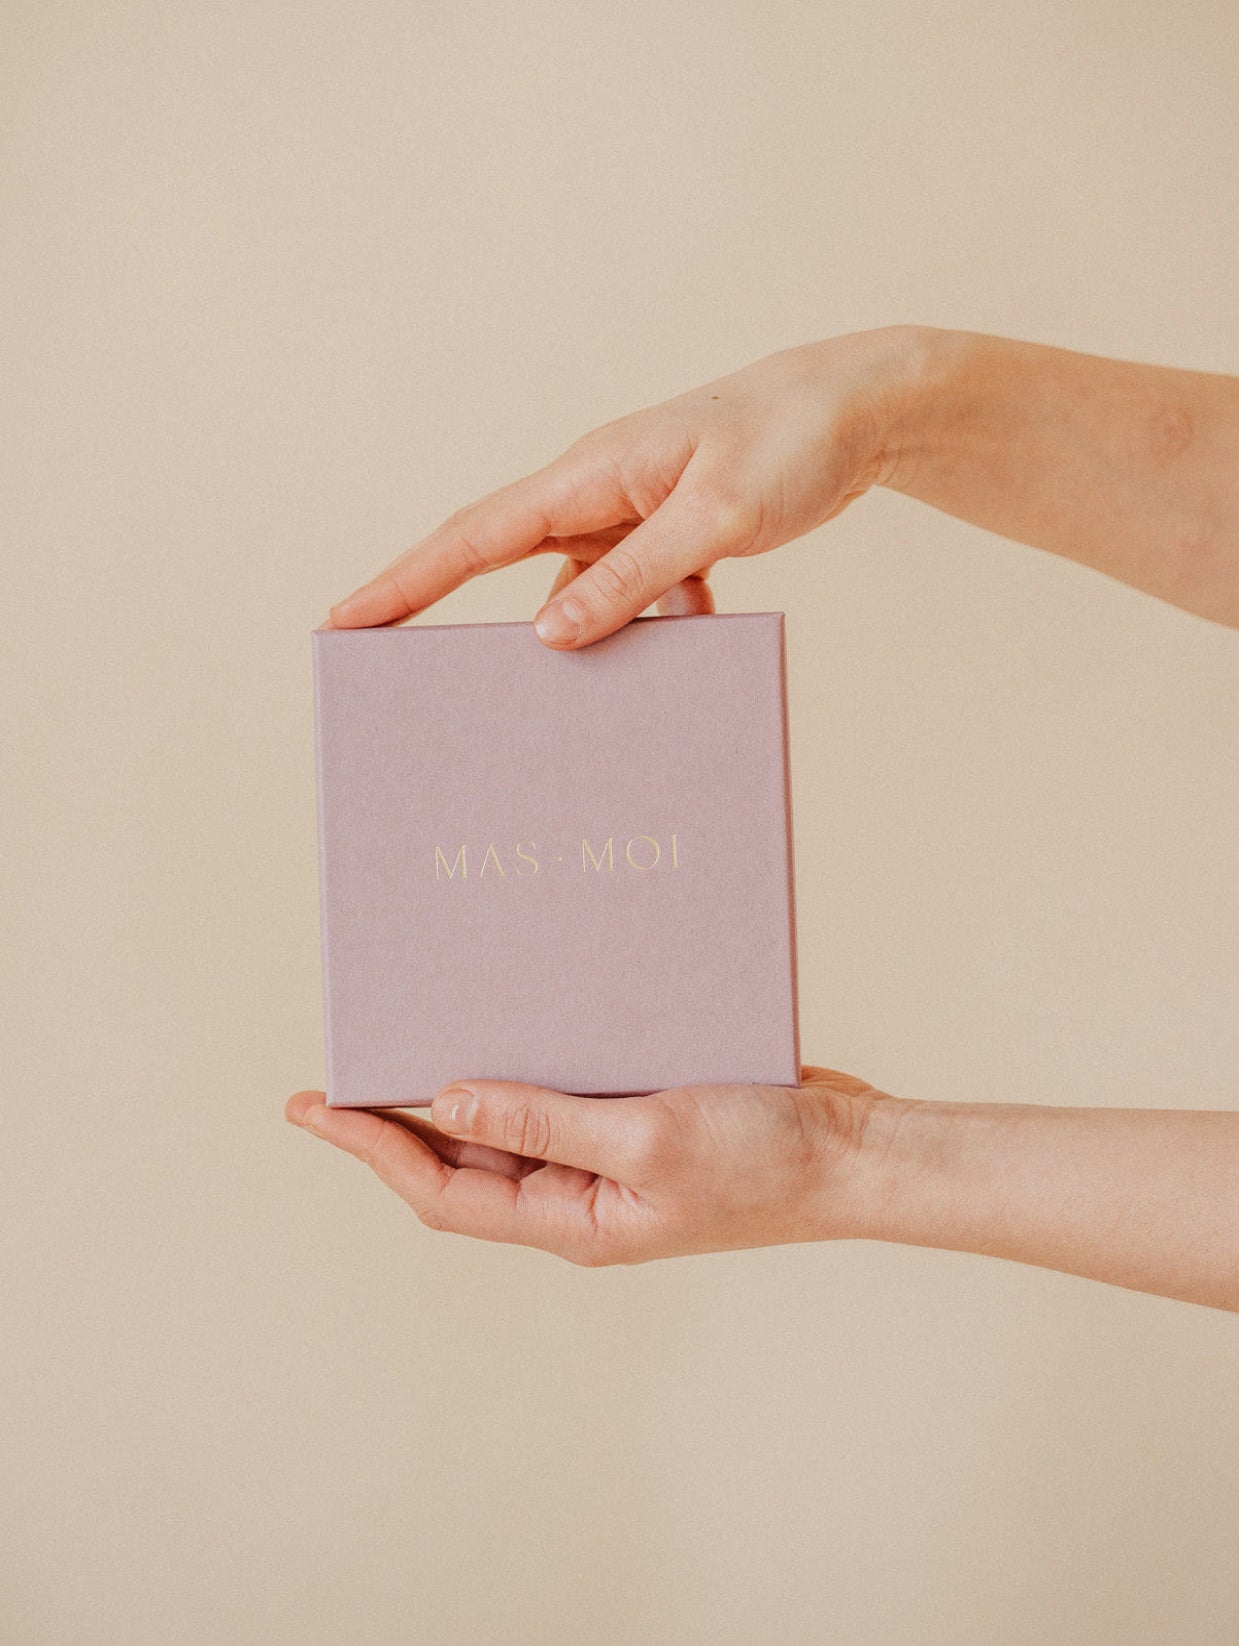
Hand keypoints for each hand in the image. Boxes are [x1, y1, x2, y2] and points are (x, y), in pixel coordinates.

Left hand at [284, 1066, 886, 1264]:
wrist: (856, 1153)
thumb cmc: (767, 1160)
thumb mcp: (648, 1137)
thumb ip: (546, 1120)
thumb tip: (448, 1101)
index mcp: (575, 1218)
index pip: (444, 1190)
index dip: (374, 1150)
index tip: (315, 1107)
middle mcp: (582, 1195)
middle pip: (466, 1158)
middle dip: (399, 1119)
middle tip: (341, 1067)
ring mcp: (612, 1158)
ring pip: (513, 1121)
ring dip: (464, 1084)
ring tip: (410, 1033)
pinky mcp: (644, 1119)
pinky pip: (565, 1092)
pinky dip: (530, 1061)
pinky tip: (512, 1017)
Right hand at [326, 327, 923, 646]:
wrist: (864, 408)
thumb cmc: (788, 442)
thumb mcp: (710, 518)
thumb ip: (631, 579)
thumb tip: (548, 637)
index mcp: (589, 475)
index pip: (473, 535)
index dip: (403, 581)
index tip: (344, 620)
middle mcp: (597, 494)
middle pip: (500, 562)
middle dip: (447, 613)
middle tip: (401, 677)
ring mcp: (633, 515)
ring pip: (578, 593)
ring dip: (576, 642)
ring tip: (566, 705)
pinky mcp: (672, 535)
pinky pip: (640, 596)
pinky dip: (657, 628)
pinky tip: (693, 643)